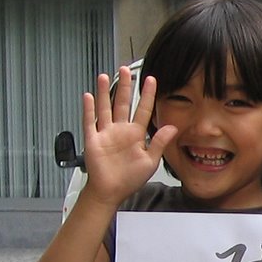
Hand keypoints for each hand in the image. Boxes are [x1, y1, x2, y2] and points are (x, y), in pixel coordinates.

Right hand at [79, 66, 174, 207]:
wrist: (110, 192)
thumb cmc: (129, 179)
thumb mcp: (150, 161)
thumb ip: (159, 143)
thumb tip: (172, 127)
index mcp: (136, 134)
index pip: (144, 110)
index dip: (148, 95)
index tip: (152, 80)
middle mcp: (121, 130)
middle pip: (123, 103)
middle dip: (125, 86)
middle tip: (126, 70)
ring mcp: (106, 133)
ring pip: (105, 108)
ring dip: (104, 92)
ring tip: (105, 76)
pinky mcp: (93, 140)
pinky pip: (90, 121)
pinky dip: (89, 109)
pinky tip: (89, 96)